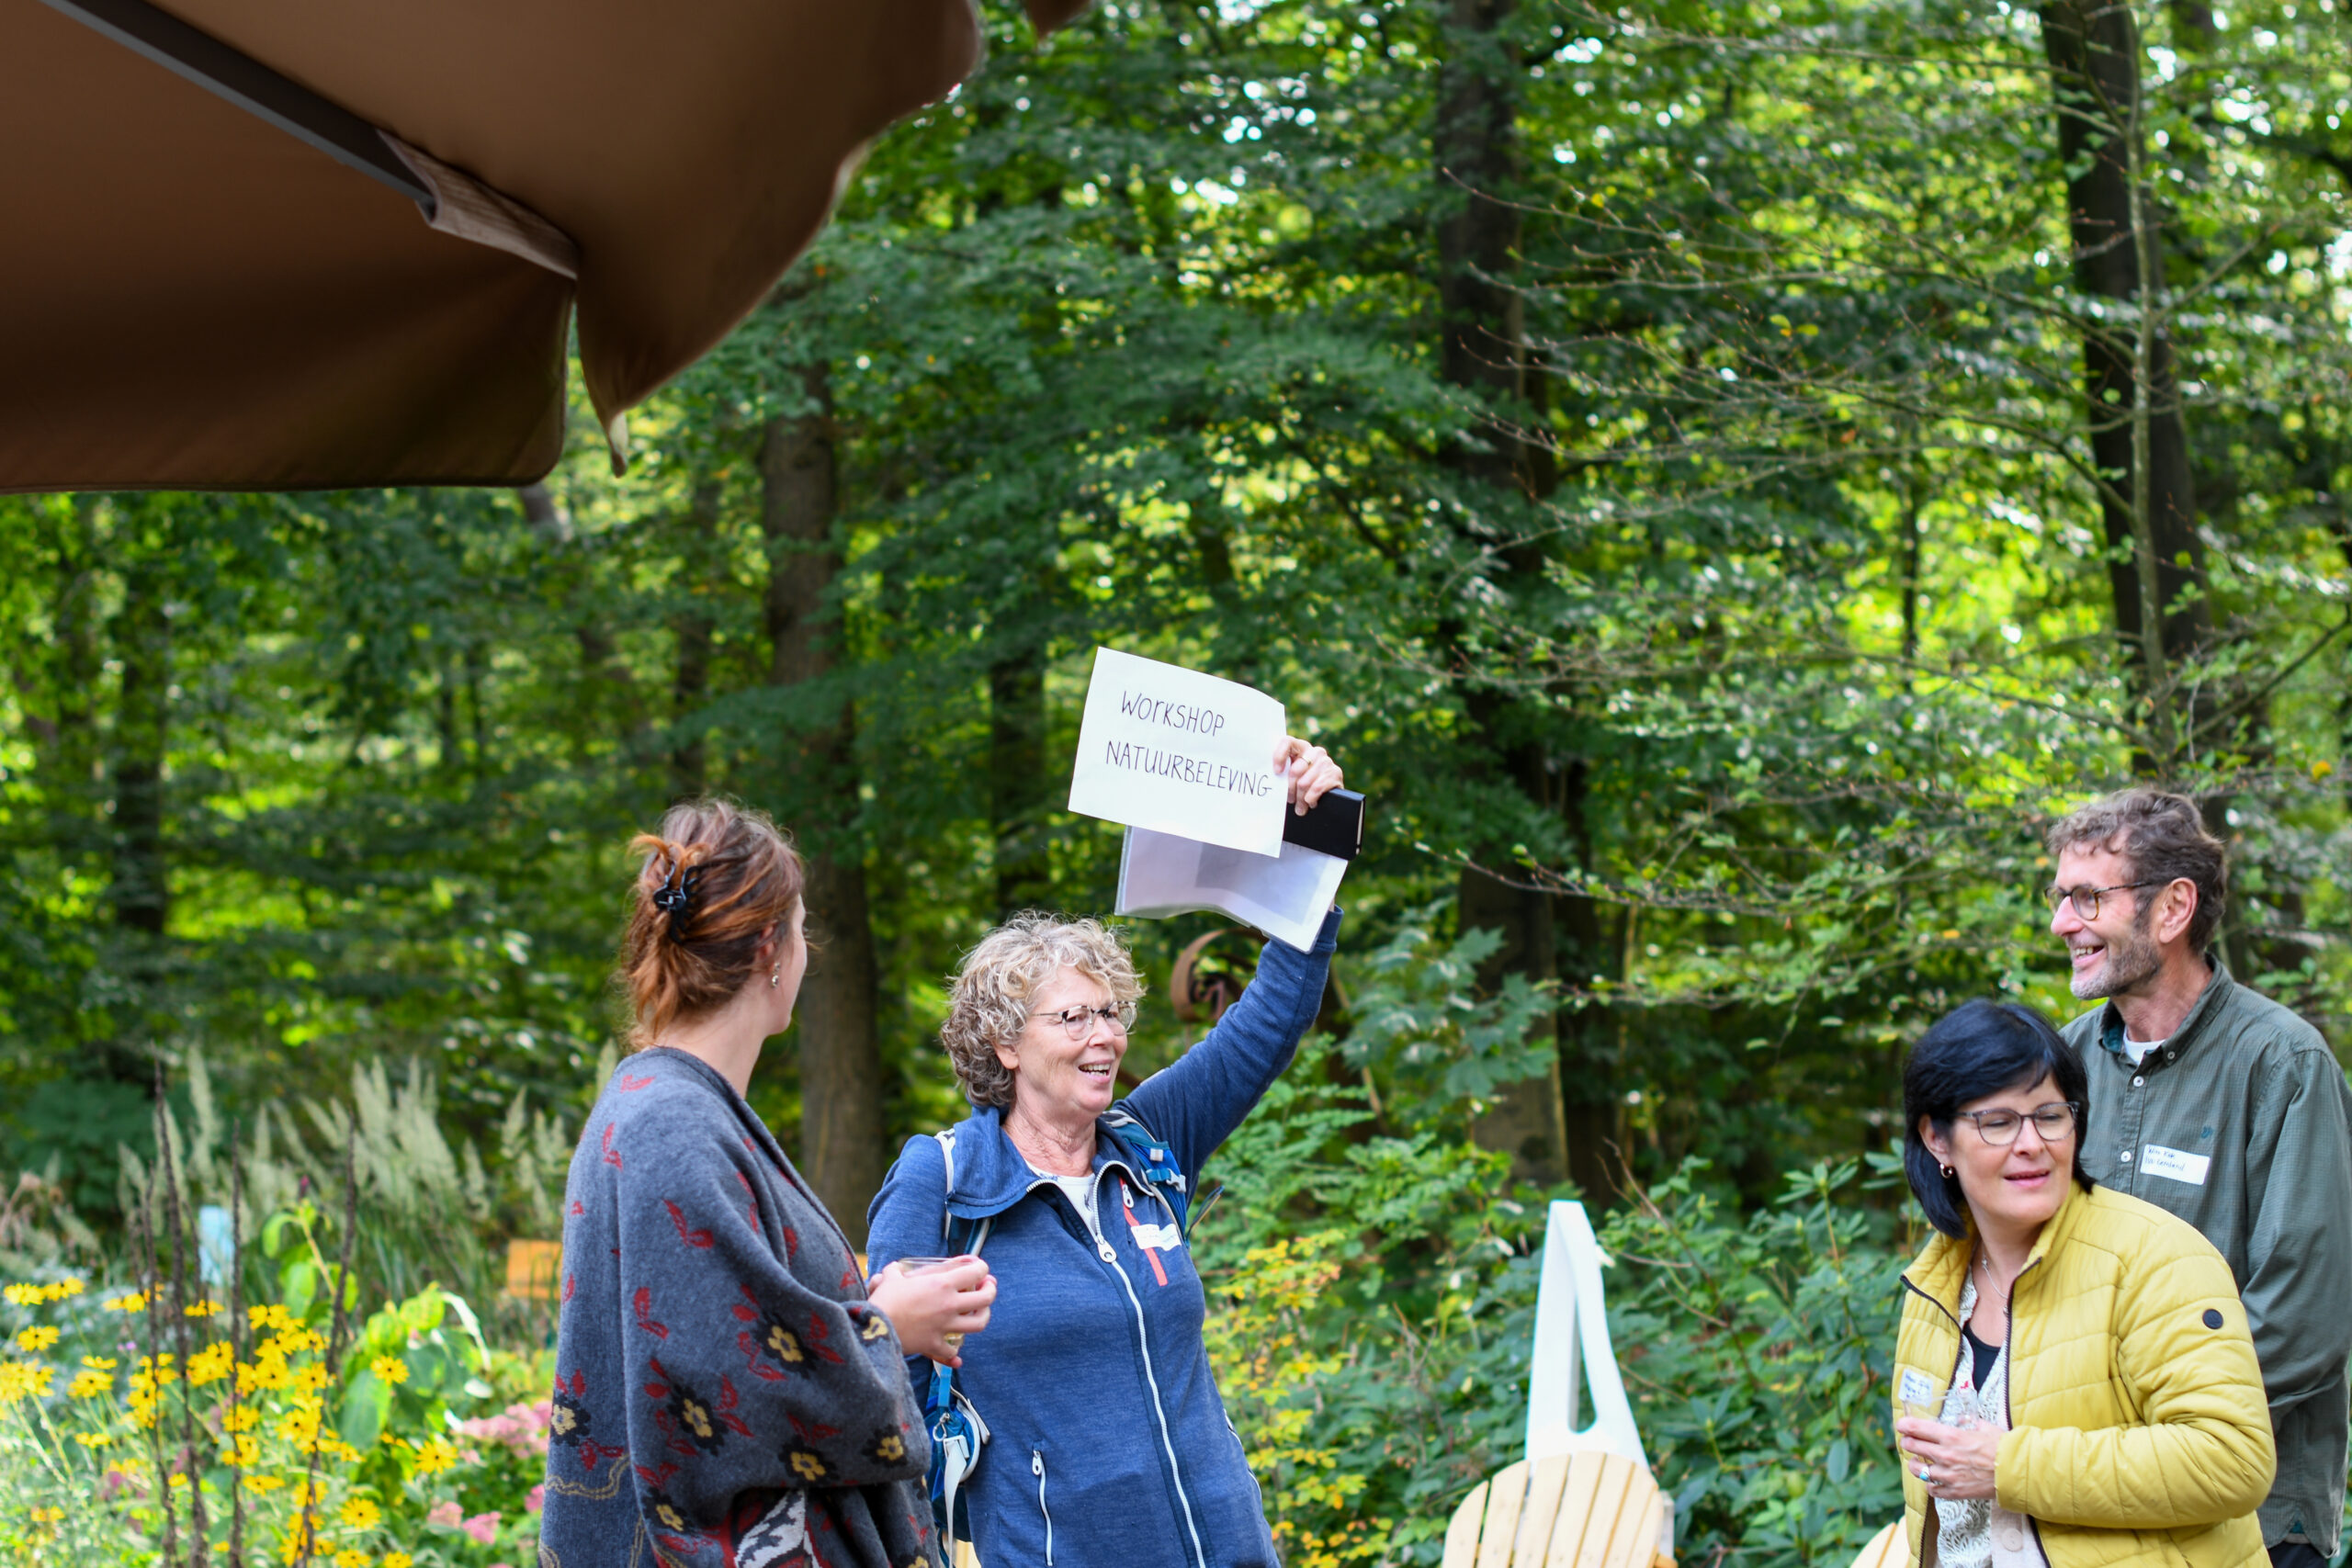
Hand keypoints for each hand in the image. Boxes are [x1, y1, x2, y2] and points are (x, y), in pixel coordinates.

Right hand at [866, 1256, 993, 1366]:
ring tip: (980, 1313)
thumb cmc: (883, 1299)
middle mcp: (949, 1304)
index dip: (981, 1267)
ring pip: (978, 1324)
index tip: (980, 1268)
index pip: (976, 1271)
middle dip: (991, 1290)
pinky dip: (955, 1352)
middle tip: (987, 1286)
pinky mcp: (935, 1344)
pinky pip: (952, 1351)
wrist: (873, 1327)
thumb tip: (893, 1269)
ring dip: (983, 1317)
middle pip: (985, 1298)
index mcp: (942, 1284)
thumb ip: (896, 1271)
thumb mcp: (891, 1278)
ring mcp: (945, 1326)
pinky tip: (954, 1350)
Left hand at [1274, 737, 1342, 814]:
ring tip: (1300, 806)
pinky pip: (1317, 787)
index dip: (1279, 756)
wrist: (1325, 798)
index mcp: (1300, 747)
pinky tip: (1311, 802)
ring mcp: (1326, 761)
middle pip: (1295, 770)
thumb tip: (1274, 776)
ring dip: (1300, 798)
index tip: (1277, 772)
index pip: (1287, 742)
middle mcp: (1315, 751)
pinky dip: (1311, 798)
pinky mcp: (1336, 772)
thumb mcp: (1289, 778)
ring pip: (1304, 783)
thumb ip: (1282, 773)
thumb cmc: (1301, 787)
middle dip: (1290, 789)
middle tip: (1290, 799)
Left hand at [1895, 1415, 1999, 1500]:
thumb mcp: (1985, 1427)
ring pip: (1917, 1470)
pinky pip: (1932, 1489)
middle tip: (1908, 1442)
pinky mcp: (1955, 1491)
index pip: (1916, 1428)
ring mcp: (1948, 1475)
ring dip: (1913, 1465)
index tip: (1901, 1426)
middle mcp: (1945, 1455)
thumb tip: (1962, 1419)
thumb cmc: (2003, 1447)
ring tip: (1916, 1462)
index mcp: (1951, 1436)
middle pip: (1912, 1447)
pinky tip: (1933, 1481)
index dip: (1905, 1426)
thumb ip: (1970, 1422)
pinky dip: (1930, 1485)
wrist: (2016, 1473)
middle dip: (1907, 1443)